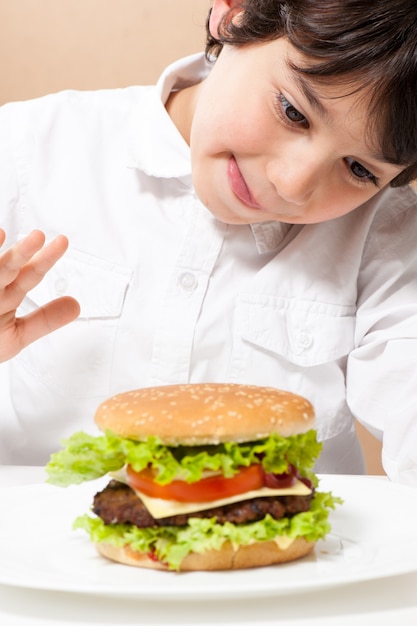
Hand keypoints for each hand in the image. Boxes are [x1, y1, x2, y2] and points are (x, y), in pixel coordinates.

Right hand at [0, 229, 79, 361]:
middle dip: (22, 253)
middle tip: (38, 237)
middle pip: (7, 268)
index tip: (62, 242)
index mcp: (8, 294)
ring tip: (0, 233)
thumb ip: (45, 320)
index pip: (31, 274)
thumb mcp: (16, 335)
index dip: (46, 259)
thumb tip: (75, 306)